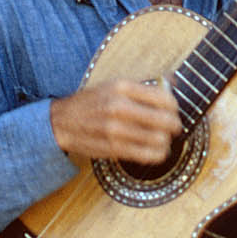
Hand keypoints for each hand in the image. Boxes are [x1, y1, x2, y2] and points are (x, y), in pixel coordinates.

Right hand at [50, 76, 181, 163]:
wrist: (62, 122)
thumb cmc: (92, 102)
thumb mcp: (114, 85)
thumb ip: (144, 85)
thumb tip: (174, 82)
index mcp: (122, 87)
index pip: (164, 98)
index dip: (174, 107)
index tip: (173, 110)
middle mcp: (119, 107)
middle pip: (165, 120)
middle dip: (175, 125)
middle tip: (173, 127)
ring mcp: (116, 129)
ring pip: (159, 140)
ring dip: (166, 142)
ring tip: (163, 140)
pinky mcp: (113, 148)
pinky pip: (147, 155)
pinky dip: (157, 154)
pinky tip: (156, 151)